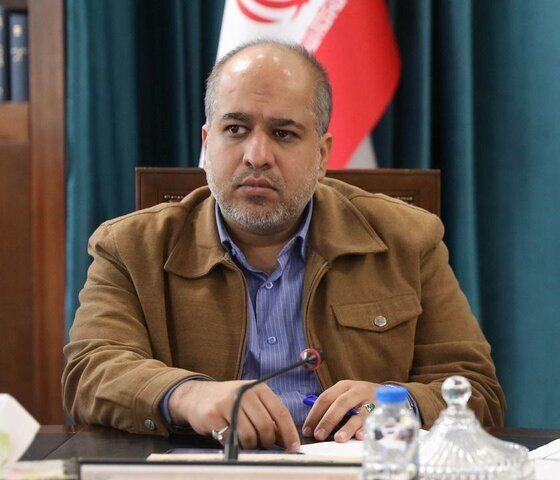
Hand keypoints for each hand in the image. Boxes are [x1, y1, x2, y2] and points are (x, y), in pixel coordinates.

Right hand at [168, 380, 299, 450]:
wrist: (196, 396)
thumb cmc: (228, 401)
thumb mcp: (250, 401)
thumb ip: (267, 416)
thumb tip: (286, 440)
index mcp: (258, 388)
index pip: (280, 412)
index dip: (289, 432)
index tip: (293, 447)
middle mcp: (245, 392)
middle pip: (266, 426)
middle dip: (267, 441)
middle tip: (261, 444)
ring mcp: (229, 402)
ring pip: (250, 435)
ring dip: (250, 445)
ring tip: (244, 439)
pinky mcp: (214, 414)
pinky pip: (231, 439)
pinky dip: (234, 444)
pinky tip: (229, 436)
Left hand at [302, 380, 378, 442]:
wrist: (389, 393)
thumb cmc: (360, 397)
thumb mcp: (345, 394)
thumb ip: (331, 406)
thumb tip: (314, 425)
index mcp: (343, 386)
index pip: (325, 398)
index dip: (315, 414)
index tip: (307, 429)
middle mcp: (356, 390)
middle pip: (340, 404)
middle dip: (328, 420)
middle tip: (319, 435)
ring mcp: (370, 400)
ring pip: (358, 413)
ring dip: (347, 427)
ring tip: (338, 439)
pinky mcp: (382, 410)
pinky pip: (373, 420)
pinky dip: (366, 429)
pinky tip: (359, 437)